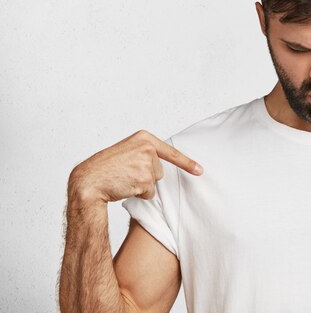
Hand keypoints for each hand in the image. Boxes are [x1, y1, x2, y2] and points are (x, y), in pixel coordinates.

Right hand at [68, 130, 202, 206]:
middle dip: (145, 176)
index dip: (187, 162)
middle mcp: (147, 148)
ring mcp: (146, 163)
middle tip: (125, 173)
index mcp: (144, 137)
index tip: (200, 170)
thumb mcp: (127, 151)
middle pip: (159, 170)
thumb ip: (144, 153)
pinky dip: (139, 194)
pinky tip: (124, 186)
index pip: (170, 151)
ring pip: (154, 182)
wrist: (88, 180)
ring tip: (123, 179)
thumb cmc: (105, 168)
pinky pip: (150, 193)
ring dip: (142, 185)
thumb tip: (161, 166)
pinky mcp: (144, 179)